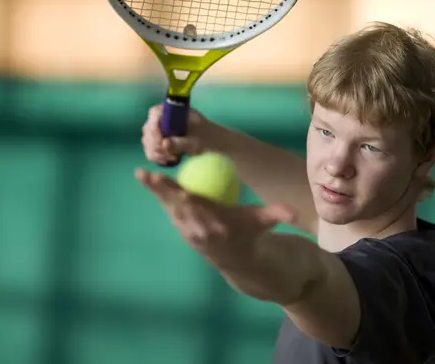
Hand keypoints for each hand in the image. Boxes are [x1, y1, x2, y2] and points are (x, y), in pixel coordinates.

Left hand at [135, 168, 295, 267]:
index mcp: (216, 226)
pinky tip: (150, 182)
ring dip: (155, 193)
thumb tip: (294, 213)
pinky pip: (170, 210)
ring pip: (169, 208)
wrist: (239, 259)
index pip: (198, 208)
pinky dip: (161, 196)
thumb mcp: (264, 223)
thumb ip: (278, 215)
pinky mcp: (183, 230)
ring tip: (141, 175)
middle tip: (146, 174)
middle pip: (176, 207)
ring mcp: (188, 231)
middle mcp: (198, 230)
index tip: (175, 185)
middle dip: (160, 192)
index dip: (184, 197)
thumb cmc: (251, 232)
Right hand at [141, 104, 207, 165]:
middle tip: (169, 155)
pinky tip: (169, 161)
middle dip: (155, 144)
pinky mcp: (162, 142)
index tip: (163, 143)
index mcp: (175, 110)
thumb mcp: (196, 142)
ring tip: (172, 159)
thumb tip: (164, 143)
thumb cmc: (210, 140)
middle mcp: (166, 118)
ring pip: (148, 140)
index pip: (154, 113)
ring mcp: (163, 130)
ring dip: (156, 152)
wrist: (219, 148)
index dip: (154, 128)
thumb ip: (180, 143)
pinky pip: (151, 149)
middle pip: (148, 128)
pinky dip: (157, 157)